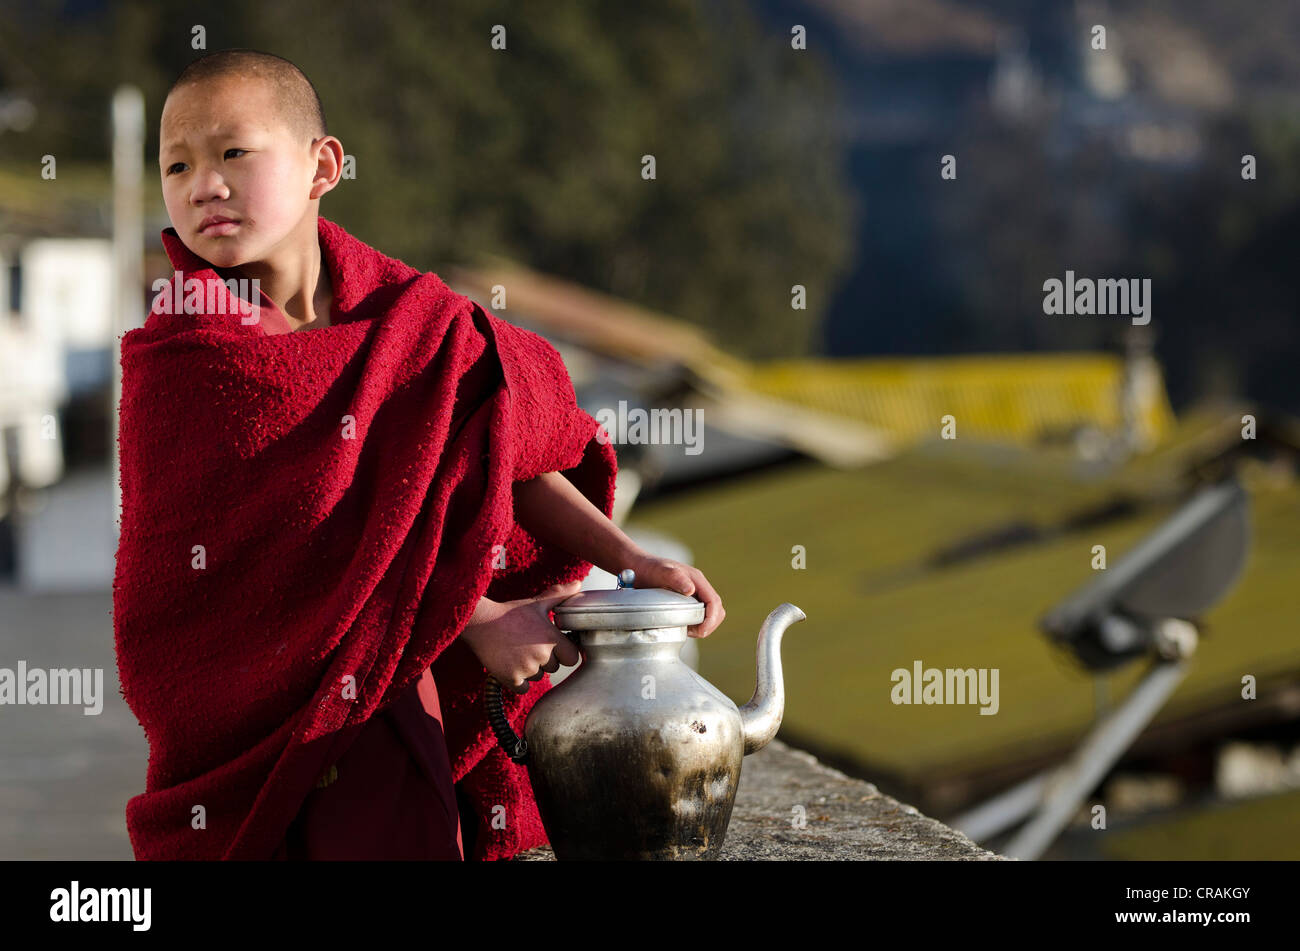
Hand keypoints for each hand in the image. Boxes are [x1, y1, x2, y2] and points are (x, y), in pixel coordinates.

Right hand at [460, 582, 582, 693]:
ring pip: (538, 677)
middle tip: (530, 645)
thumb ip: (560, 595)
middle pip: (554, 668)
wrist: (481, 622)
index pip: (572, 658)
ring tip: (518, 651)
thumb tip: (578, 584)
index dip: (564, 652)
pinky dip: (518, 681)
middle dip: (546, 660)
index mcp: (551, 638)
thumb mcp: (537, 603)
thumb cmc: (510, 613)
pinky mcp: (510, 678)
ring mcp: (526, 668)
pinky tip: (510, 664)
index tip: (554, 646)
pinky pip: (524, 688)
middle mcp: (541, 655)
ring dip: (531, 670)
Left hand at [627, 553, 724, 637]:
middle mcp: (698, 586)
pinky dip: (696, 623)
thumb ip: (675, 577)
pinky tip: (682, 625)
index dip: (711, 619)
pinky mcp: (688, 600)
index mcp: (696, 579)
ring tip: (687, 630)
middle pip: (717, 609)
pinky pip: (699, 614)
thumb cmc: (648, 568)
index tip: (701, 631)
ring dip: (703, 625)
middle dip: (709, 624)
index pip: (714, 602)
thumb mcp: (660, 571)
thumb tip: (691, 590)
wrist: (638, 566)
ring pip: (710, 613)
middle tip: (693, 633)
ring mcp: (694, 593)